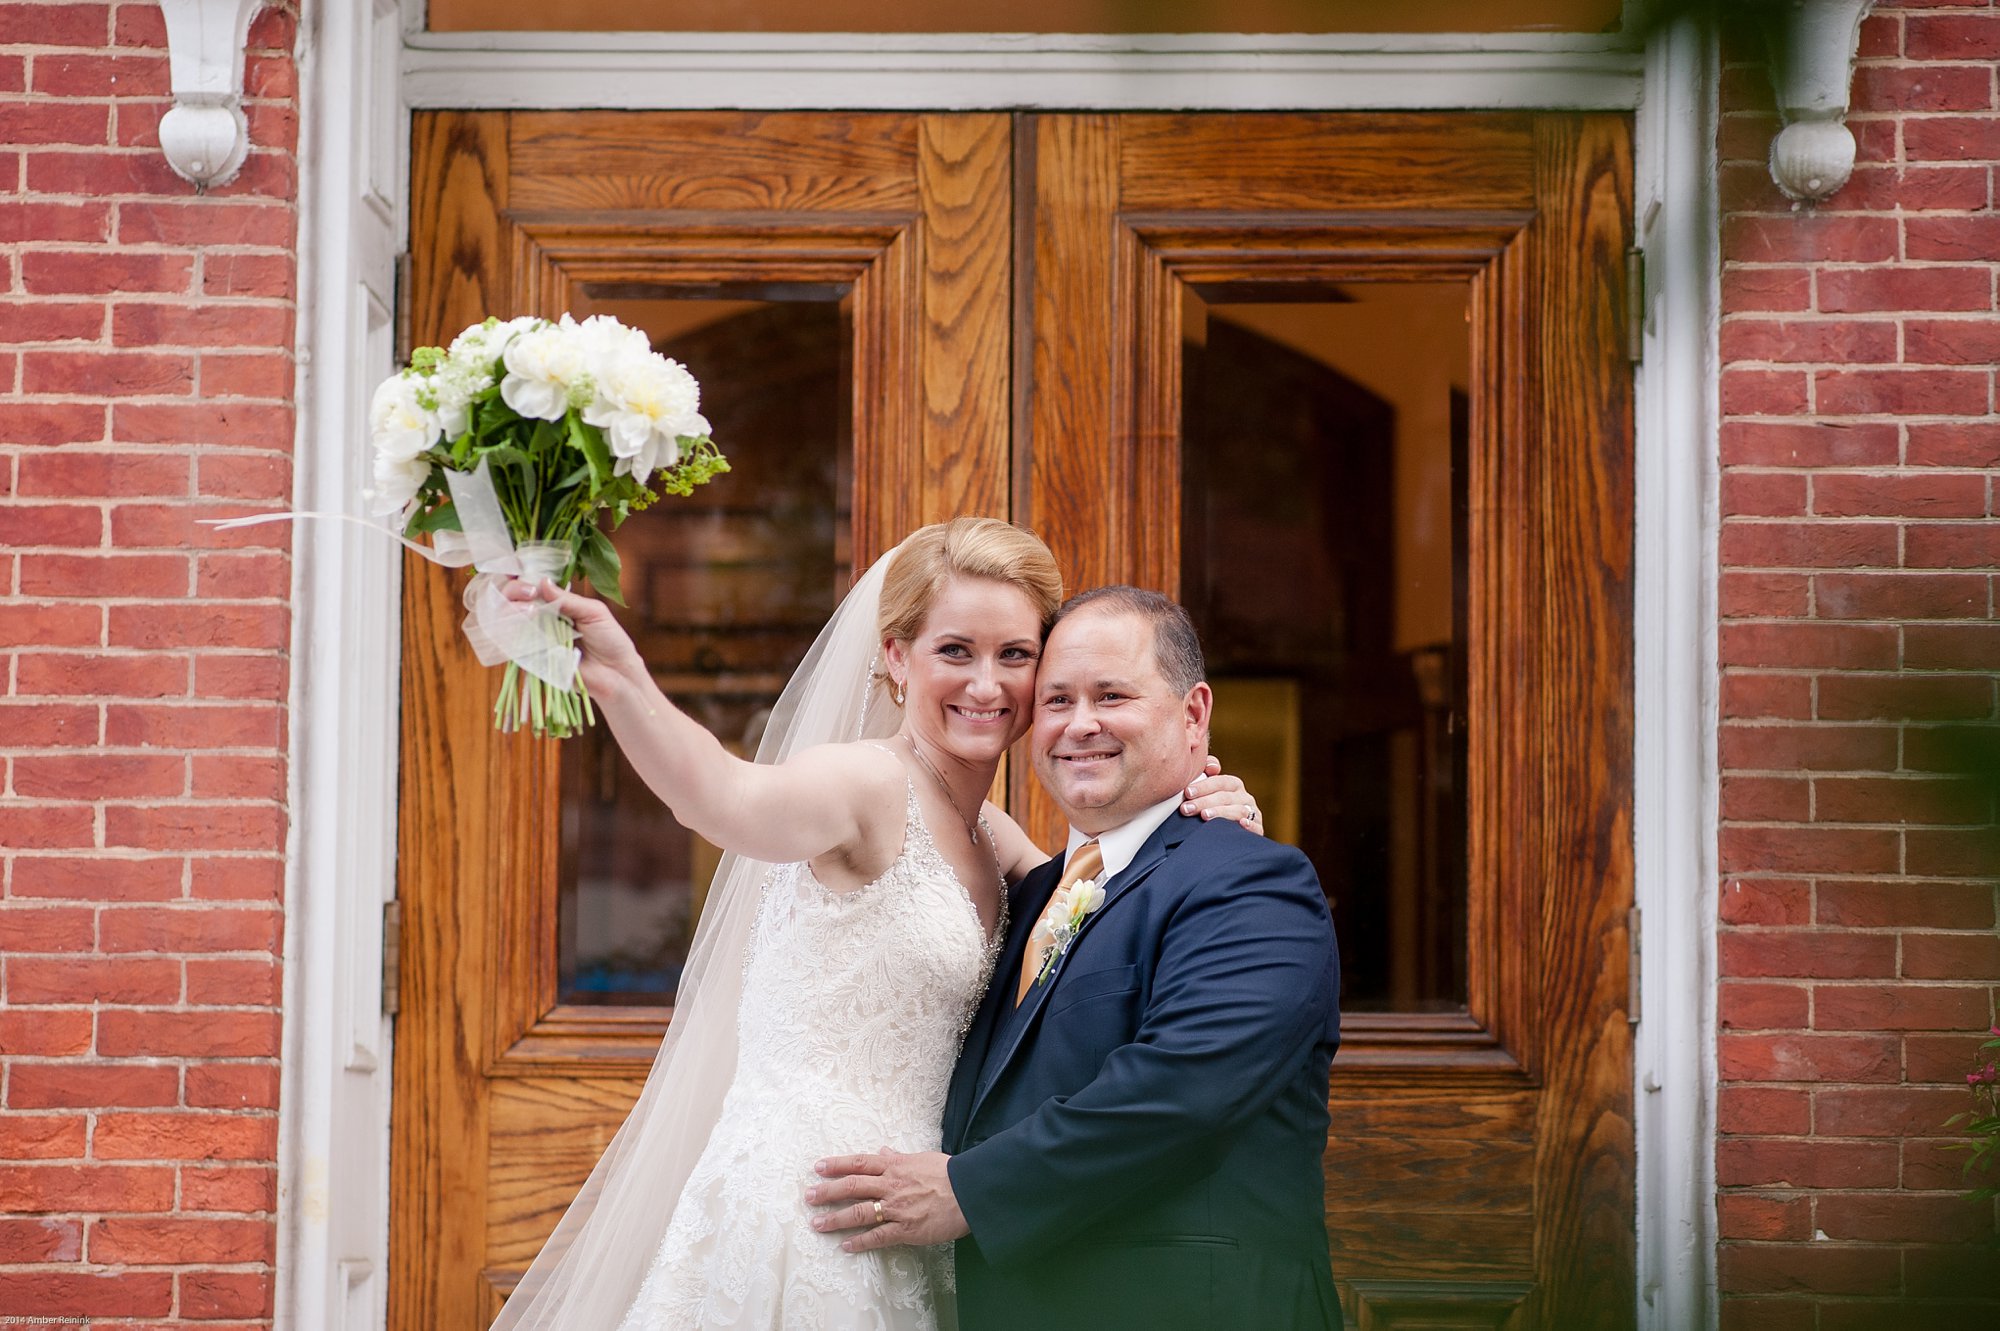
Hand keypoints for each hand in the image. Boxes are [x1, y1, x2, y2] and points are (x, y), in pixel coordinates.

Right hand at [500, 577, 647, 701]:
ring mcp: (534, 638)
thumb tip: (542, 582)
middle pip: (511, 600)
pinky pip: (513, 645)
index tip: (517, 571)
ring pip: (506, 620)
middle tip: (529, 592)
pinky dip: (512, 633)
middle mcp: (541, 619)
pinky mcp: (531, 658)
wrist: (616, 674)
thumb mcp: (594, 612)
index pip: (531, 587)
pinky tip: (524, 626)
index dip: (520, 578)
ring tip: (530, 610)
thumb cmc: (610, 640)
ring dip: (511, 610)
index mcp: (556, 604)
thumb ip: (568, 599)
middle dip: (513, 590)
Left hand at [806, 1149, 968, 1250]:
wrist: (970, 1193)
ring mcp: (897, 1208)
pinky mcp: (906, 1229)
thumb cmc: (949, 1173)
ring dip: (836, 1219)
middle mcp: (891, 1185)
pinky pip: (878, 1236)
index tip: (818, 1167)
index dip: (837, 1164)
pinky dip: (860, 1241)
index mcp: (895, 1166)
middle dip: (828, 1191)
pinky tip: (846, 1245)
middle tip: (809, 1196)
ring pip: (859, 1212)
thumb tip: (883, 1149)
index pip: (859, 1163)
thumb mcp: (922, 1158)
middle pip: (852, 1187)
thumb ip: (899, 1156)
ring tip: (817, 1224)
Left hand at [1183, 755, 1264, 835]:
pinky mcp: (1258, 829)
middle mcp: (1245, 797)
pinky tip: (1241, 824)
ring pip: (1238, 810)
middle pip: (1225, 797)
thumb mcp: (1209, 790)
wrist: (1229, 836)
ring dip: (1221, 813)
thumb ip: (1208, 771)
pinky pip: (1256, 827)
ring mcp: (1253, 813)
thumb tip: (1213, 767)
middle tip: (1186, 808)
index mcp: (1234, 785)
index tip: (1187, 792)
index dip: (1203, 786)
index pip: (1220, 782)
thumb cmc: (1214, 807)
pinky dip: (1250, 825)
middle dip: (1204, 802)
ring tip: (1204, 816)